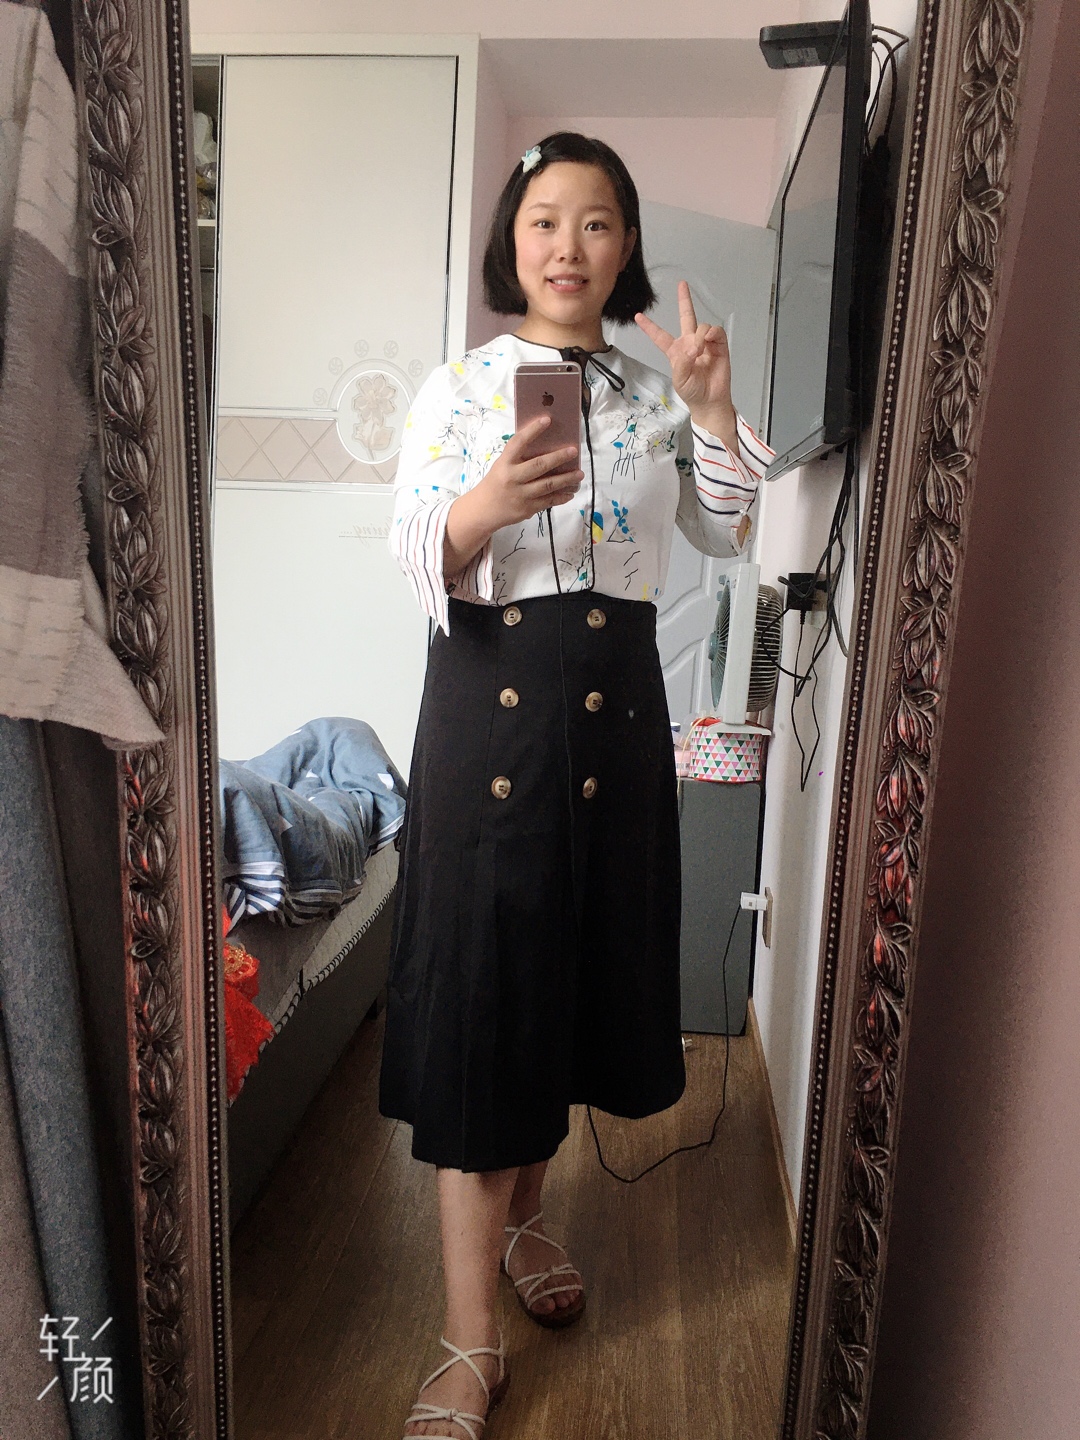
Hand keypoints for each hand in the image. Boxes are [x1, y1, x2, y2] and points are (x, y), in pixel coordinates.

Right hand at [443, 414, 581, 576]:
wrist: (483, 510)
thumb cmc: (496, 482)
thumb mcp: (502, 466)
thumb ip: (519, 458)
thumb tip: (547, 445)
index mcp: (505, 463)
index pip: (518, 443)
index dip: (532, 430)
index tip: (547, 420)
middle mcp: (512, 478)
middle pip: (539, 465)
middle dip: (558, 457)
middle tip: (574, 451)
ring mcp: (521, 495)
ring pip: (548, 485)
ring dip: (566, 479)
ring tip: (580, 474)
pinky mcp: (527, 509)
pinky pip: (549, 502)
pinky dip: (562, 497)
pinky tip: (571, 492)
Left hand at [635, 281, 738, 446]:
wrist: (710, 400)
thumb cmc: (692, 392)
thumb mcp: (679, 379)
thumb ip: (682, 362)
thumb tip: (693, 347)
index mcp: (675, 351)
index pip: (660, 336)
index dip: (649, 327)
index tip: (638, 316)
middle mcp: (690, 343)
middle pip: (686, 317)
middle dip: (684, 300)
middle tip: (682, 284)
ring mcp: (705, 343)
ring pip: (701, 326)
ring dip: (699, 335)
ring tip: (699, 351)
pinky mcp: (719, 345)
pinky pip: (715, 332)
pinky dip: (710, 334)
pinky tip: (707, 342)